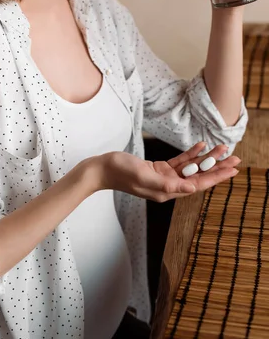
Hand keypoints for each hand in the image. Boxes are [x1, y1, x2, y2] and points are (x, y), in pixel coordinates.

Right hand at [91, 141, 239, 201]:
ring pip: (191, 168)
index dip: (217, 176)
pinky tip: (200, 146)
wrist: (102, 169)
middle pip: (199, 176)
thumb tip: (192, 189)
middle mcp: (168, 186)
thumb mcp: (144, 176)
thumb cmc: (120, 172)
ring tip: (221, 148)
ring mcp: (164, 178)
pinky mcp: (158, 169)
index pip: (198, 184)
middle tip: (235, 157)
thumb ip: (168, 184)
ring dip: (207, 159)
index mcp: (167, 191)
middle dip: (217, 167)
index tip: (232, 170)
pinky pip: (179, 162)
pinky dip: (191, 154)